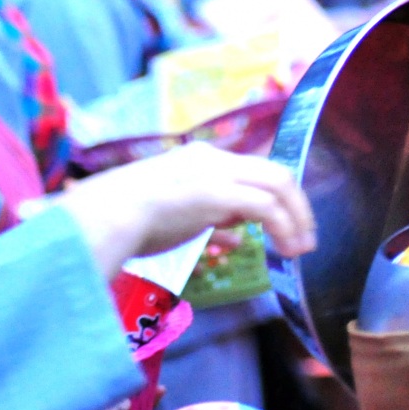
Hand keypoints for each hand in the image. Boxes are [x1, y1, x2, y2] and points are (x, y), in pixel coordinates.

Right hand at [54, 142, 316, 277]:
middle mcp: (212, 159)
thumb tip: (233, 234)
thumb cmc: (126, 220)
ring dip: (297, 217)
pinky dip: (285, 227)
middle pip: (274, 171)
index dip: (274, 196)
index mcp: (200, 159)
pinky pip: (267, 207)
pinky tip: (287, 250)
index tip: (283, 226)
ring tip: (301, 248)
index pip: (251, 169)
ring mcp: (216, 172)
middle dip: (297, 205)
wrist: (104, 217)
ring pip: (278, 182)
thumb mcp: (175, 216)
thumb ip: (208, 220)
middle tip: (304, 237)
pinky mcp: (218, 193)